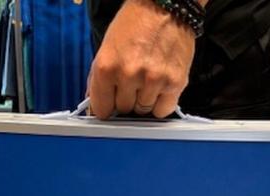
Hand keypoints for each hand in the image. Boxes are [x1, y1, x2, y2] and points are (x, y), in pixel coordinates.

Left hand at [88, 0, 195, 119]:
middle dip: (126, 99)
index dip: (105, 108)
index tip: (109, 106)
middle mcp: (129, 75)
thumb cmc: (137, 22)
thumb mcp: (108, 47)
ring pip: (143, 110)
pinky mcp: (173, 83)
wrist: (167, 4)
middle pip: (123, 110)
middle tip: (133, 81)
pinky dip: (161, 104)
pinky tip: (160, 87)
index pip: (100, 109)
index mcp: (107, 66)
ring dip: (144, 100)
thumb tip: (96, 105)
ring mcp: (152, 80)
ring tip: (148, 78)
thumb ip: (100, 79)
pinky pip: (162, 110)